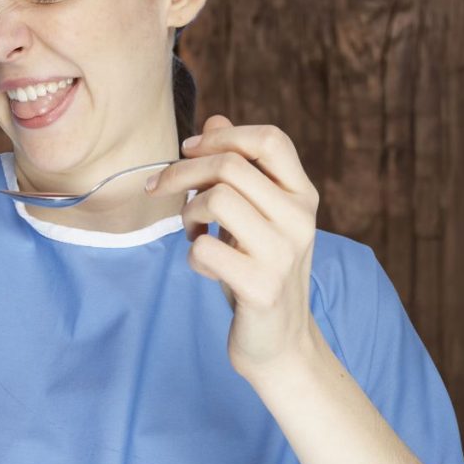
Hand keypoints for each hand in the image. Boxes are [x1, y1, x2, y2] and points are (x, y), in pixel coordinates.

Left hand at [145, 115, 320, 377]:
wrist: (280, 344)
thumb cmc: (260, 271)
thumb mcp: (256, 216)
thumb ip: (240, 170)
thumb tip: (214, 119)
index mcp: (303, 197)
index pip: (270, 140)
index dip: (224, 136)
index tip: (189, 149)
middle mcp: (300, 220)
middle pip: (231, 166)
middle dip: (182, 172)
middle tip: (160, 189)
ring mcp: (283, 254)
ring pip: (218, 200)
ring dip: (188, 213)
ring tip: (192, 232)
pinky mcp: (261, 288)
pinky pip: (205, 250)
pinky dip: (193, 256)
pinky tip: (205, 266)